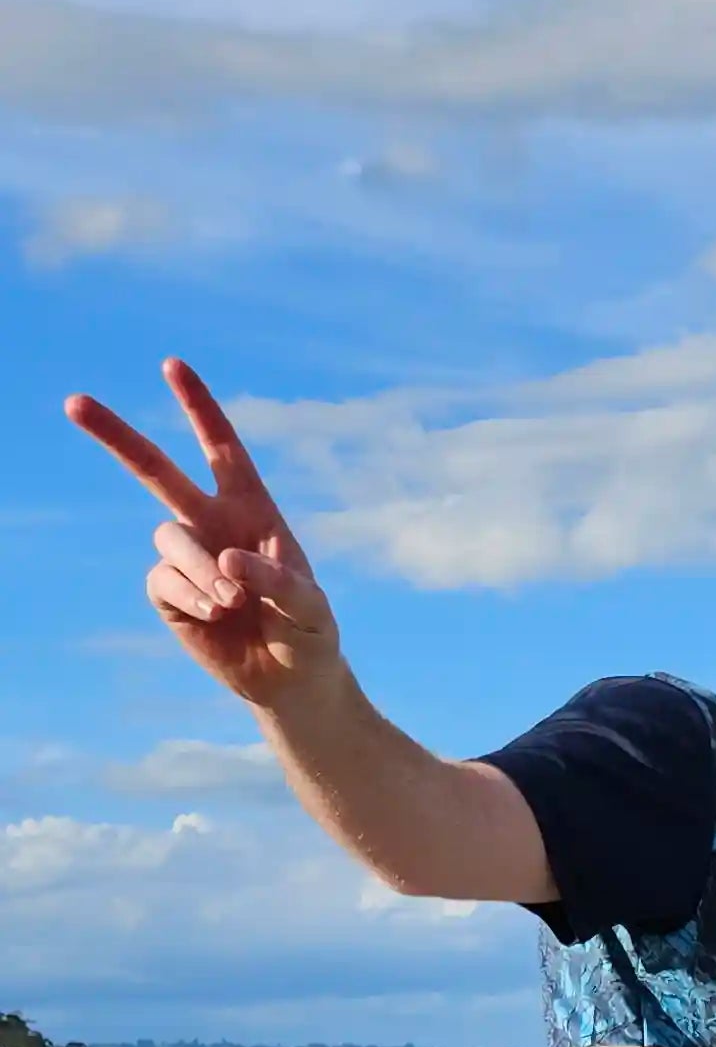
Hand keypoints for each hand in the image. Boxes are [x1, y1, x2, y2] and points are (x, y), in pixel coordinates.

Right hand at [65, 359, 337, 714]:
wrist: (291, 681)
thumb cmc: (310, 633)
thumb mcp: (310, 606)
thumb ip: (278, 579)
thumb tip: (227, 559)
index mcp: (251, 507)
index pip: (221, 447)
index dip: (198, 406)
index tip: (172, 365)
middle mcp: (211, 522)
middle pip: (155, 469)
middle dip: (116, 436)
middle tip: (74, 402)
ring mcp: (187, 556)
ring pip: (168, 537)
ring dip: (200, 568)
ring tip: (234, 602)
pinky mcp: (170, 592)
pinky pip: (163, 579)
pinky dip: (191, 595)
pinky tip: (218, 615)